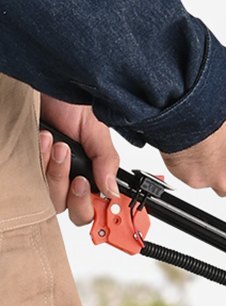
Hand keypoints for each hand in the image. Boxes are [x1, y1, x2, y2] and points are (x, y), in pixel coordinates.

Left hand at [38, 99, 119, 226]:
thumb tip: (113, 192)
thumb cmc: (69, 100)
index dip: (105, 219)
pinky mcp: (26, 163)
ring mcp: (47, 173)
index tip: (108, 213)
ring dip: (56, 175)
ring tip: (59, 146)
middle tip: (79, 178)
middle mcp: (70, 178)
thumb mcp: (97, 131)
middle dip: (77, 196)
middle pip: (74, 212)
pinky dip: (38, 161)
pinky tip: (43, 139)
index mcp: (92, 175)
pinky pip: (30, 179)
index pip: (99, 211)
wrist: (42, 80)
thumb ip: (107, 162)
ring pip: (51, 198)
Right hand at [163, 78, 225, 212]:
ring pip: (215, 183)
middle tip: (222, 145)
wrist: (191, 87)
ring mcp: (220, 181)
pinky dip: (189, 161)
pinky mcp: (192, 178)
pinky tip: (190, 139)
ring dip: (210, 167)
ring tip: (206, 137)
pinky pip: (190, 174)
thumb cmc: (225, 93)